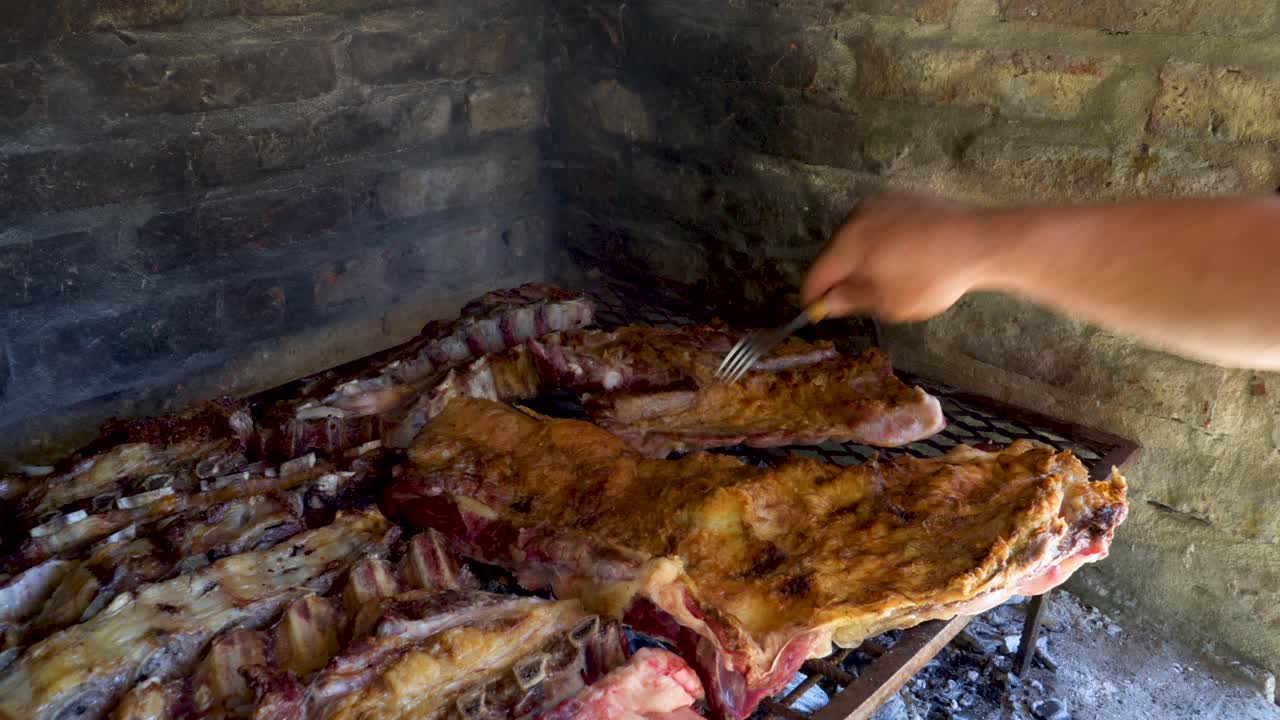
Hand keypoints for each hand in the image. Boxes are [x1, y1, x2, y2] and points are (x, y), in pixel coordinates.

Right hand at [802, 193, 994, 322]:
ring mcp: (881, 203)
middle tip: (852, 300)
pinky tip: (901, 259)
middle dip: (839, 275)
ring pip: (857, 237)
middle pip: (835, 252)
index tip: (814, 311)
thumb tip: (827, 301)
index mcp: (848, 243)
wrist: (979, 242)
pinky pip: (880, 225)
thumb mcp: (888, 302)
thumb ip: (851, 300)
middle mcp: (858, 217)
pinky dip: (881, 243)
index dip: (813, 295)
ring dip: (861, 258)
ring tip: (882, 280)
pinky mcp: (903, 198)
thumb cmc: (931, 277)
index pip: (817, 273)